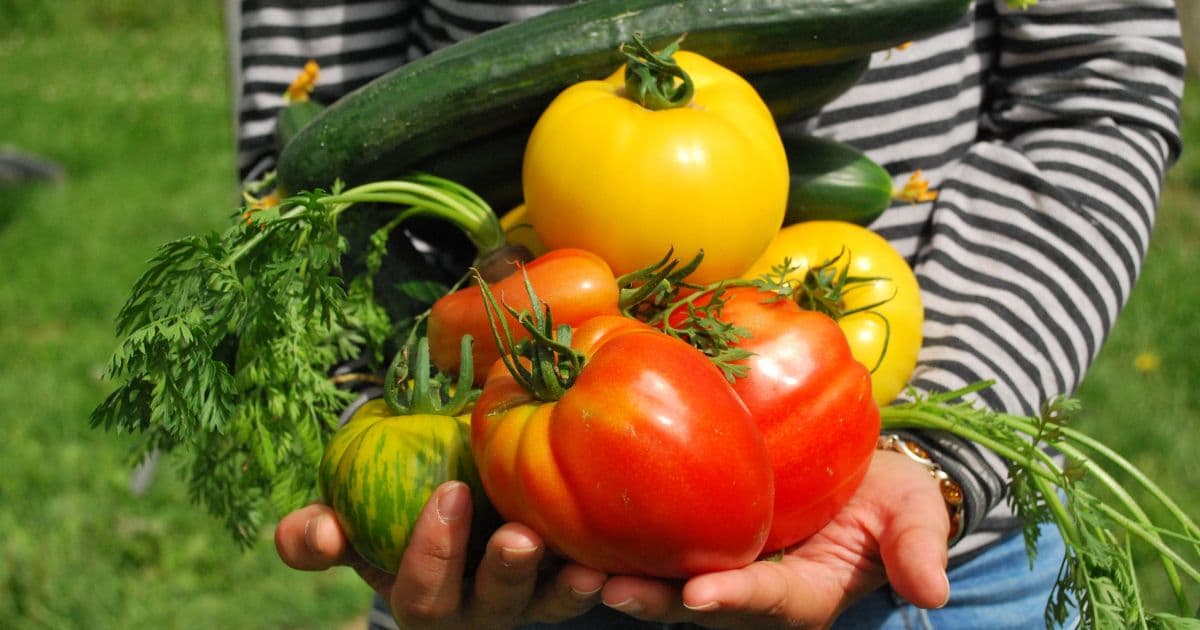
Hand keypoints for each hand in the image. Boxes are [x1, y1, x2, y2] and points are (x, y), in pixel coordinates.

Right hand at [275, 481, 606, 627]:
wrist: (452, 508)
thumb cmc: (393, 519)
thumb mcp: (352, 529)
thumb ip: (318, 536)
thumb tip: (317, 532)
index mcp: (425, 598)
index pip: (423, 592)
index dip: (432, 552)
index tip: (448, 493)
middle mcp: (479, 611)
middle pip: (494, 606)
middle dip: (505, 573)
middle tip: (519, 536)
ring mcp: (528, 602)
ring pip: (548, 604)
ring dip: (565, 587)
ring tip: (586, 566)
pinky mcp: (569, 583)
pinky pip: (590, 587)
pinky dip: (607, 575)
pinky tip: (618, 555)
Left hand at [597, 450, 952, 628]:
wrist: (858, 471)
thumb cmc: (888, 493)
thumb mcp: (913, 513)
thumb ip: (917, 548)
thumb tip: (934, 592)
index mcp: (805, 593)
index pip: (769, 601)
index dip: (736, 599)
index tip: (701, 595)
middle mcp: (753, 591)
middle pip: (700, 604)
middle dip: (657, 601)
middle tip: (612, 590)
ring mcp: (721, 566)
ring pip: (666, 580)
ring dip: (624, 577)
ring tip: (577, 567)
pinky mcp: (696, 537)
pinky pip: (657, 543)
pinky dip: (620, 538)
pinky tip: (576, 522)